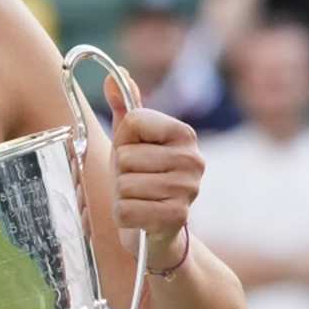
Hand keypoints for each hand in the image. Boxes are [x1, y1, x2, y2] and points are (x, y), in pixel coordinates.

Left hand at [105, 75, 200, 266]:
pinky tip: (140, 218)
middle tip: (136, 182)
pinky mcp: (176, 218)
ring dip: (122, 196)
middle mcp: (194, 160)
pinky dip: (124, 217)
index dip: (123, 140)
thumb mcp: (132, 142)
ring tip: (138, 200)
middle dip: (122, 173)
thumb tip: (114, 74)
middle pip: (127, 156)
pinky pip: (126, 211)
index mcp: (185, 134)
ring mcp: (188, 190)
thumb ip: (125, 108)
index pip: (132, 121)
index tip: (135, 153)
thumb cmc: (143, 180)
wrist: (157, 233)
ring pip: (125, 185)